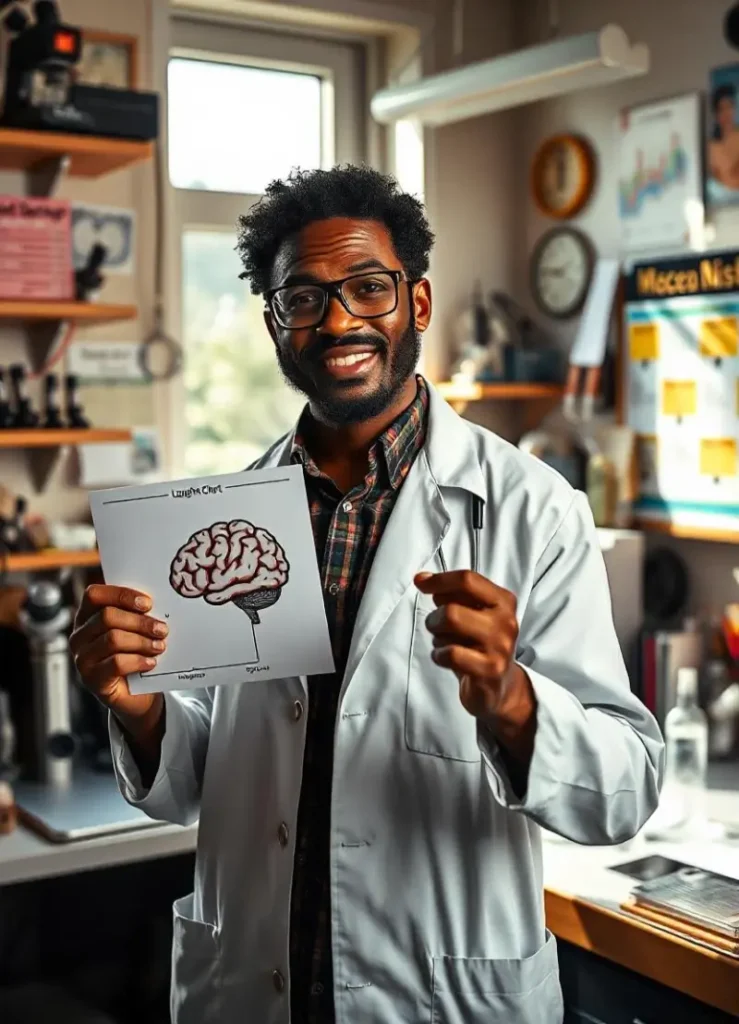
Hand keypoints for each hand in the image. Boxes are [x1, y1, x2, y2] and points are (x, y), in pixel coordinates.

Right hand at [70, 585, 167, 736]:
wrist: (137, 695)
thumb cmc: (135, 655)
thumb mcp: (135, 631)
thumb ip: (138, 615)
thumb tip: (156, 604)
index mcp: (87, 617)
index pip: (94, 595)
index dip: (121, 595)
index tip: (148, 603)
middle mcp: (79, 636)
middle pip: (107, 617)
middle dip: (139, 622)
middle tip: (162, 629)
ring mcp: (82, 659)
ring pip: (112, 639)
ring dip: (142, 641)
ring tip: (160, 646)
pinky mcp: (92, 679)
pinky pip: (116, 663)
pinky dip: (138, 661)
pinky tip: (151, 663)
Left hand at [414, 570, 535, 761]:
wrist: (500, 687)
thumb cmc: (480, 645)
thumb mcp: (472, 614)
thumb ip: (453, 595)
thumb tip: (423, 579)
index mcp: (503, 601)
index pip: (467, 580)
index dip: (439, 580)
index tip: (420, 582)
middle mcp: (506, 621)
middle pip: (452, 607)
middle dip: (434, 618)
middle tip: (436, 627)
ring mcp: (500, 646)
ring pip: (451, 625)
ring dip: (437, 635)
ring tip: (444, 643)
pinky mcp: (490, 670)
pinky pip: (451, 653)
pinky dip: (439, 655)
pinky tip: (445, 658)